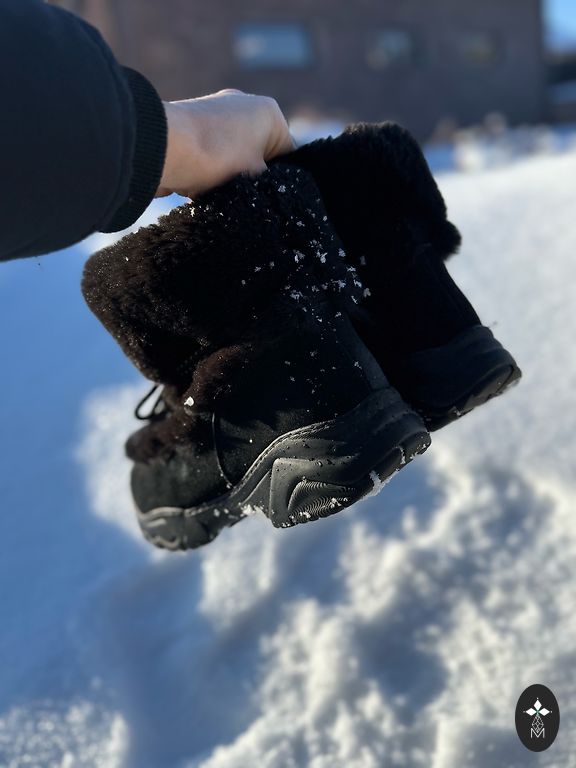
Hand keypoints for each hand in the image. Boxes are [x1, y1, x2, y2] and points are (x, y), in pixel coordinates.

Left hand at [156, 89, 294, 198]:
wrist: (160, 149)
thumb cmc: (216, 156)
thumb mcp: (256, 176)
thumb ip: (271, 182)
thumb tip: (267, 190)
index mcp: (269, 112)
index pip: (290, 156)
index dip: (283, 182)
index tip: (271, 199)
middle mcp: (244, 106)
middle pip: (259, 158)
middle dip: (250, 181)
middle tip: (243, 198)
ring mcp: (215, 116)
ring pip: (232, 162)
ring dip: (226, 182)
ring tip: (217, 192)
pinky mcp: (191, 129)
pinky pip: (208, 160)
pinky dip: (206, 176)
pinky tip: (199, 188)